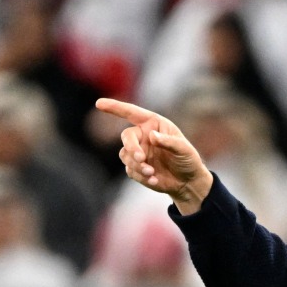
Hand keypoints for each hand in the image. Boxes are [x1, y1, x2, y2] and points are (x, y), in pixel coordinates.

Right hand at [95, 99, 212, 212]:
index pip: (131, 113)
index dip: (115, 108)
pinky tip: (155, 180)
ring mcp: (138, 152)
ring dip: (137, 165)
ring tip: (152, 173)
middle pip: (126, 137)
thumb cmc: (187, 159)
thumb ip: (169, 142)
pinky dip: (141, 177)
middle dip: (132, 148)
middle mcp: (142, 136)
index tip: (99, 104)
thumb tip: (151, 136)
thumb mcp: (184, 149)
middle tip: (141, 158)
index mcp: (153, 124)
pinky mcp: (136, 168)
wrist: (187, 182)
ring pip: (125, 155)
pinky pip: (131, 170)